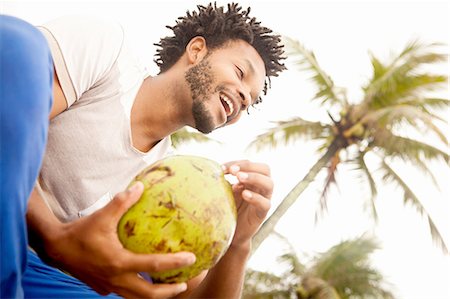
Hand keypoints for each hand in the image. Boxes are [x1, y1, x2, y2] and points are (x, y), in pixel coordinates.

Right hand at [43, 182, 195, 297]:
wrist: (55, 248)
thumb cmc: (80, 231)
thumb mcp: (102, 215)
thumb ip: (122, 201)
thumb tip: (140, 186)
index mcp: (118, 262)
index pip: (153, 265)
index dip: (174, 263)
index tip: (192, 258)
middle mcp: (115, 278)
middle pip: (148, 294)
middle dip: (168, 292)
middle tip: (184, 283)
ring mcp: (108, 286)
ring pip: (136, 297)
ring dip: (154, 294)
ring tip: (169, 287)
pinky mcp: (102, 288)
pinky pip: (124, 292)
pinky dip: (137, 290)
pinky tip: (143, 280)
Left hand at [222, 160, 272, 246]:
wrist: (230, 233)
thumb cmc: (227, 208)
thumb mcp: (224, 191)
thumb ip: (223, 180)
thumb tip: (212, 169)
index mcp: (252, 179)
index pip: (250, 164)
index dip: (237, 163)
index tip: (222, 168)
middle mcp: (261, 187)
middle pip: (265, 169)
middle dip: (249, 167)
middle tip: (233, 171)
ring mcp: (264, 199)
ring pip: (269, 184)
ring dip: (254, 177)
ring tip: (239, 178)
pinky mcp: (262, 213)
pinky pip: (265, 203)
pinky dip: (256, 197)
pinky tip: (244, 194)